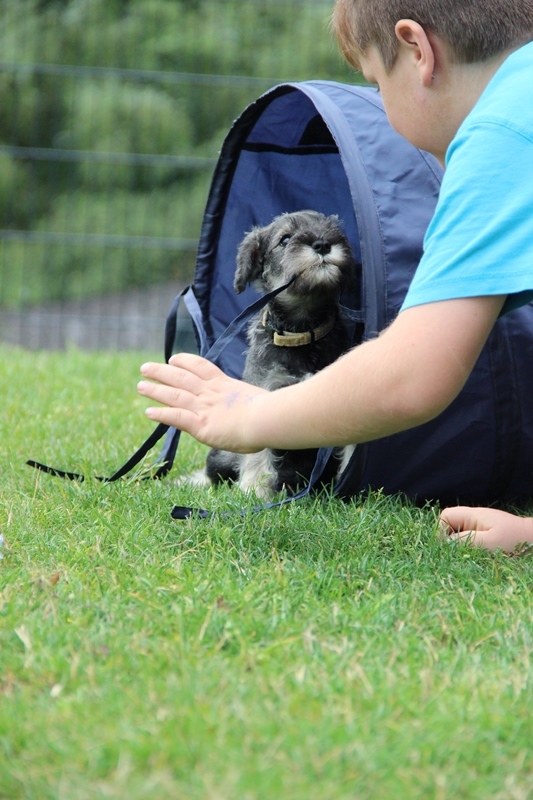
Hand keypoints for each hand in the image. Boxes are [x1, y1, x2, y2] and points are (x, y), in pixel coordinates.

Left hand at [137, 354, 267, 452]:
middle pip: (181, 377)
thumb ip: (246, 403)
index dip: (185, 361)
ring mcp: (204, 407)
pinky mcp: (200, 424)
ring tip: (141, 386)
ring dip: (155, 389)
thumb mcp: (256, 400)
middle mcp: (211, 393)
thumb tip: (251, 409)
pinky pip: (176, 417)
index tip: (173, 358)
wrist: (266, 419)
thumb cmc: (269, 413)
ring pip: (174, 394)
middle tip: (145, 368)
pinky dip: (161, 414)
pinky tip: (149, 412)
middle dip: (162, 371)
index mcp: (225, 385)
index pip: (201, 367)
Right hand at [439, 506, 532, 553]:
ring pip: (458, 534)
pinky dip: (468, 549)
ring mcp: (480, 527)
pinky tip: (475, 557)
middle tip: (456, 554)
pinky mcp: (486, 535)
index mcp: (473, 515)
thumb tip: (445, 544)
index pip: (446, 516)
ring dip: (459, 546)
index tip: (447, 547)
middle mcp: (474, 519)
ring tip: (466, 557)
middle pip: (450, 524)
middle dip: (449, 539)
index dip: (441, 530)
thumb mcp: (489, 542)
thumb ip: (465, 540)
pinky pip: (469, 540)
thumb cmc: (515, 540)